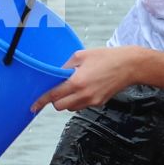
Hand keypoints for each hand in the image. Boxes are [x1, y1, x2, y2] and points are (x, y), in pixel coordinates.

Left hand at [31, 46, 145, 112]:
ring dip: (66, 101)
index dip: (41, 101)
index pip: (53, 96)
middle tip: (57, 90)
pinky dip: (77, 101)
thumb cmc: (108, 57)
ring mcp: (92, 100)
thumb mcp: (82, 55)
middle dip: (54, 100)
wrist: (130, 66)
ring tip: (72, 87)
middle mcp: (84, 94)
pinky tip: (83, 89)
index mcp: (77, 82)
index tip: (33, 106)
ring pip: (70, 108)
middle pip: (59, 107)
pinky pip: (81, 106)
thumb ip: (65, 65)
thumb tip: (55, 71)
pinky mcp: (99, 103)